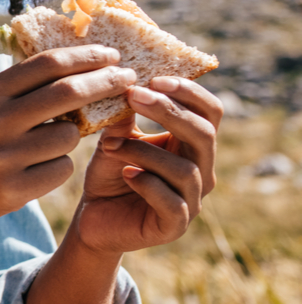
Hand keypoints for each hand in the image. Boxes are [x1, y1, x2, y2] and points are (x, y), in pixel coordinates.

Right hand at [0, 45, 136, 236]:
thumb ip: (15, 89)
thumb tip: (72, 67)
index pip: (47, 65)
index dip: (86, 56)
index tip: (111, 55)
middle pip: (68, 93)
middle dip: (105, 82)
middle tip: (126, 79)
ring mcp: (4, 158)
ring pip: (69, 136)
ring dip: (72, 135)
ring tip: (50, 141)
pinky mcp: (13, 190)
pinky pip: (61, 169)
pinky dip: (58, 166)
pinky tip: (37, 168)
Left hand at [74, 77, 221, 255]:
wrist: (94, 218)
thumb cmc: (110, 174)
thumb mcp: (115, 140)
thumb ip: (124, 118)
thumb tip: (127, 86)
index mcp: (191, 144)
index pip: (210, 112)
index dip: (188, 92)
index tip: (153, 79)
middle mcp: (200, 170)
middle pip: (204, 134)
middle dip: (169, 111)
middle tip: (133, 96)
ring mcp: (192, 200)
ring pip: (184, 168)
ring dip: (144, 151)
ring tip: (110, 145)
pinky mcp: (175, 225)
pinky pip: (172, 201)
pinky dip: (147, 183)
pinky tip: (125, 174)